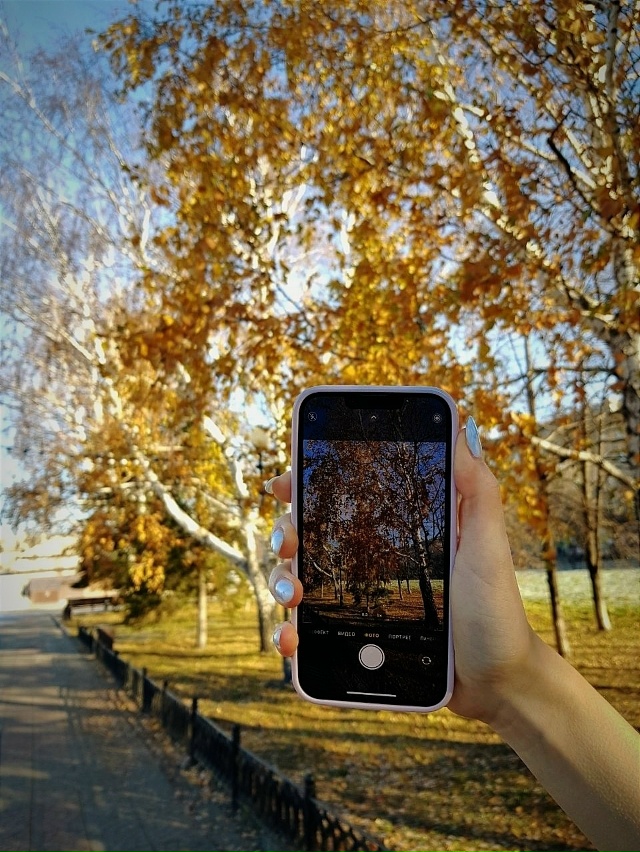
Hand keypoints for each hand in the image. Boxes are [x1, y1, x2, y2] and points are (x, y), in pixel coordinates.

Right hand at [265, 419, 534, 723]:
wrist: (496, 682)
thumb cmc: (496, 609)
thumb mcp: (487, 543)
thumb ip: (476, 490)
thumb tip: (459, 430)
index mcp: (396, 532)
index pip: (344, 499)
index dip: (308, 485)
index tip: (286, 483)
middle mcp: (372, 562)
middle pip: (310, 537)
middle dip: (286, 534)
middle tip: (288, 544)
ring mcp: (360, 602)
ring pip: (299, 581)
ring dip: (280, 581)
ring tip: (291, 595)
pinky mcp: (355, 641)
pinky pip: (310, 634)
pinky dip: (289, 634)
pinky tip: (291, 639)